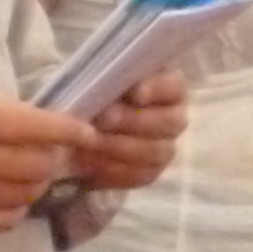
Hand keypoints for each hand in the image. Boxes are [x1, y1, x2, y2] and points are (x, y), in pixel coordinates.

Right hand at [0, 86, 90, 234]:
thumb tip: (44, 121)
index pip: (34, 127)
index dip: (68, 130)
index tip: (86, 132)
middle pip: (38, 165)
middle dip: (52, 159)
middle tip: (50, 153)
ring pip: (27, 193)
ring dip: (36, 183)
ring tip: (25, 172)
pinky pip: (7, 218)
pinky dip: (15, 206)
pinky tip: (5, 193)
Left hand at [66, 71, 189, 195]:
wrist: (78, 126)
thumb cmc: (92, 92)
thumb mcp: (97, 76)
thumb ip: (109, 77)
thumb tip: (106, 83)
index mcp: (169, 86)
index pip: (174, 86)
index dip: (157, 89)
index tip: (135, 94)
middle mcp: (174, 117)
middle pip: (169, 122)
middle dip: (134, 121)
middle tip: (103, 119)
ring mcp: (166, 147)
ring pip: (156, 151)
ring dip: (121, 147)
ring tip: (90, 142)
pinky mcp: (151, 171)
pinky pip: (141, 175)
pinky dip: (115, 171)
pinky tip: (90, 162)